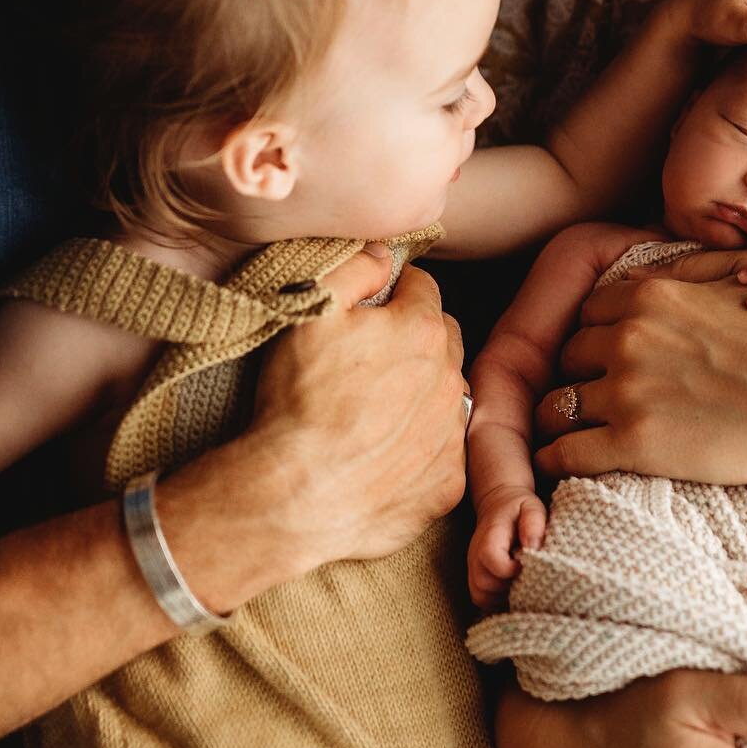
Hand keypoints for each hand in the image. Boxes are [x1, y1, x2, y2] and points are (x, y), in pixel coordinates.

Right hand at [232, 254, 467, 576]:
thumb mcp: (313, 312)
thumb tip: (384, 250)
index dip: (396, 291)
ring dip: (423, 393)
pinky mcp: (446, 484)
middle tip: (373, 356)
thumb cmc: (300, 400)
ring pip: (447, 396)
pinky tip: (383, 452)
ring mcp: (451, 435)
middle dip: (417, 338)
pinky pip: (442, 452)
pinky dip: (421, 447)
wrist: (295, 496)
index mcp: (423, 331)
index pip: (423, 289)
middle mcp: (451, 380)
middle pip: (443, 340)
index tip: (375, 305)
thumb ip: (354, 268)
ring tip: (376, 408)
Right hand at [468, 487, 546, 608]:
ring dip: (503, 597)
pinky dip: (497, 601)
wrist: (499, 503)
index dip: (511, 569)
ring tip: (520, 584)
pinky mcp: (475, 577)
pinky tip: (512, 589)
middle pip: (484, 584)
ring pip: (481, 596)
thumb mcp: (531, 508)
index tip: (526, 564)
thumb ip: (533, 524)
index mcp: (489, 536)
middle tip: (526, 577)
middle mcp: (475, 554)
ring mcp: (473, 567)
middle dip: (508, 587)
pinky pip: (482, 599)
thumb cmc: (519, 508)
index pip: (491, 559)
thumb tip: (533, 547)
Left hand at [531, 258, 746, 493]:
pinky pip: (565, 452)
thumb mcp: (737, 286)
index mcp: (649, 299)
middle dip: (580, 373)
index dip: (595, 335)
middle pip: (570, 355)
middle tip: (593, 393)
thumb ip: (685, 275)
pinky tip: (562, 462)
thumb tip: (639, 270)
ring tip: (570, 431)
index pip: (588, 313)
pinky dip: (556, 458)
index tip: (604, 355)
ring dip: (562, 417)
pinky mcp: (632, 444)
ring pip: (558, 403)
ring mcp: (626, 392)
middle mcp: (627, 339)